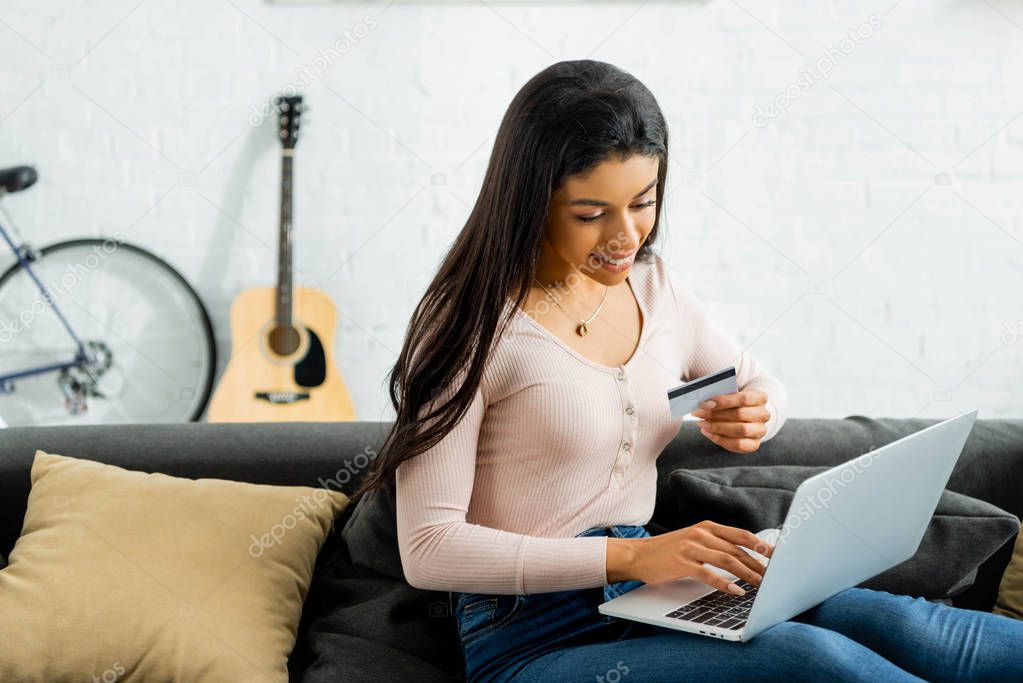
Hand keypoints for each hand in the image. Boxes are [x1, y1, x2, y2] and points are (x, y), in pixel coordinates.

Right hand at [616, 520, 773, 594]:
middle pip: (737, 549)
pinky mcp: (682, 563)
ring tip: (760, 585)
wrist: (638, 554)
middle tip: (773, 576)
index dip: (760, 544)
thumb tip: (742, 557)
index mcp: (706, 527)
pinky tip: (736, 591)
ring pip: (727, 560)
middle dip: (758, 564)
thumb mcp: (693, 540)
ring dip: (747, 574)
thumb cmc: (668, 550)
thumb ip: (714, 544)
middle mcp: (700, 534)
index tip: (776, 555)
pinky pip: (708, 574)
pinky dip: (725, 583)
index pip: (740, 535)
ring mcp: (691, 548)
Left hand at [691, 389, 769, 453]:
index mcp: (760, 398)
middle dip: (716, 415)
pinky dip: (719, 439)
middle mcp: (764, 414)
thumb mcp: (731, 395)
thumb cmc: (735, 404)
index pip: (743, 398)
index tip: (705, 403)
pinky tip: (707, 432)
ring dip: (717, 427)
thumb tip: (704, 402)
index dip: (723, 401)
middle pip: (740, 414)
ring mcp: (760, 431)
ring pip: (740, 430)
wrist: (747, 417)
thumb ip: (721, 396)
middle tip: (699, 413)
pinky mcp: (754, 444)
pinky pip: (737, 444)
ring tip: (702, 423)